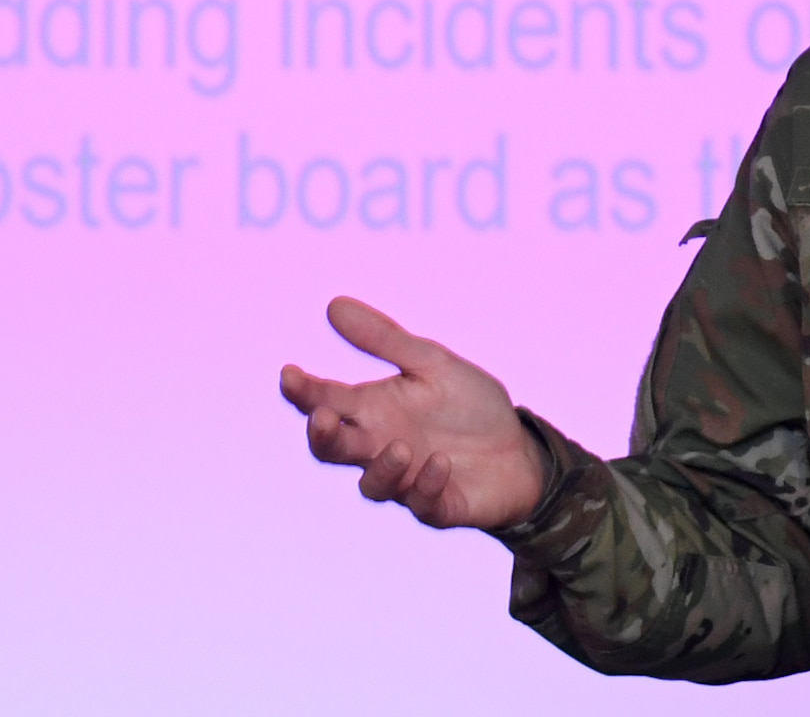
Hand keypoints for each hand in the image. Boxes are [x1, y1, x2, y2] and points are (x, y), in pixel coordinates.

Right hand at [280, 297, 547, 530]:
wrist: (520, 448)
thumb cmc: (470, 405)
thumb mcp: (432, 363)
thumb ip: (385, 339)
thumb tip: (334, 304)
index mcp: (374, 409)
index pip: (326, 400)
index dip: (303, 390)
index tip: (289, 373)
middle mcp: (380, 446)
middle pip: (333, 449)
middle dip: (323, 435)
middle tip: (323, 418)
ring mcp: (407, 480)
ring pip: (373, 485)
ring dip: (383, 467)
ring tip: (403, 447)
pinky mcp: (439, 505)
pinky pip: (423, 504)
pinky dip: (427, 485)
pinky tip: (441, 462)